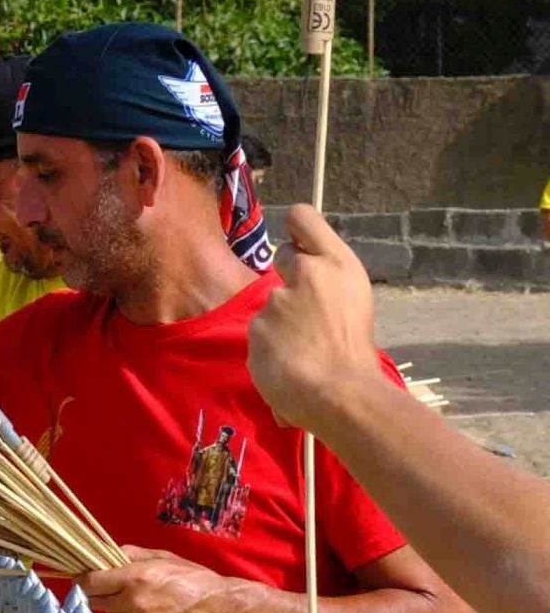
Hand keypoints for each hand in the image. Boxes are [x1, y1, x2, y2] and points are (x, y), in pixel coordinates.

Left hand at [77, 546, 248, 612]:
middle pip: (95, 602)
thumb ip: (132, 555)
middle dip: (100, 593)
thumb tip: (109, 554)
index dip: (84, 579)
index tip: (85, 576)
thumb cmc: (196, 580)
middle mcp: (132, 605)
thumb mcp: (164, 558)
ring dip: (117, 608)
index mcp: (135, 580)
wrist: (223, 612)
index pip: (90, 583)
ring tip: (140, 600)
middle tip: (112, 587)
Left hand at [248, 205, 380, 430]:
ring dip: (278, 325)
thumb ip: (326, 285)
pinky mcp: (256, 327)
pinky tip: (287, 366)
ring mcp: (277, 300)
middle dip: (288, 280)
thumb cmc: (357, 354)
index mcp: (339, 265)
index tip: (297, 242)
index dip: (296, 228)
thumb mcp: (352, 303)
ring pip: (270, 306)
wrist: (342, 394)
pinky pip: (259, 336)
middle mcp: (306, 273)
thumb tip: (308, 282)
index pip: (303, 218)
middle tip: (305, 312)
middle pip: (282, 258)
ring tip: (302, 353)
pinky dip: (268, 350)